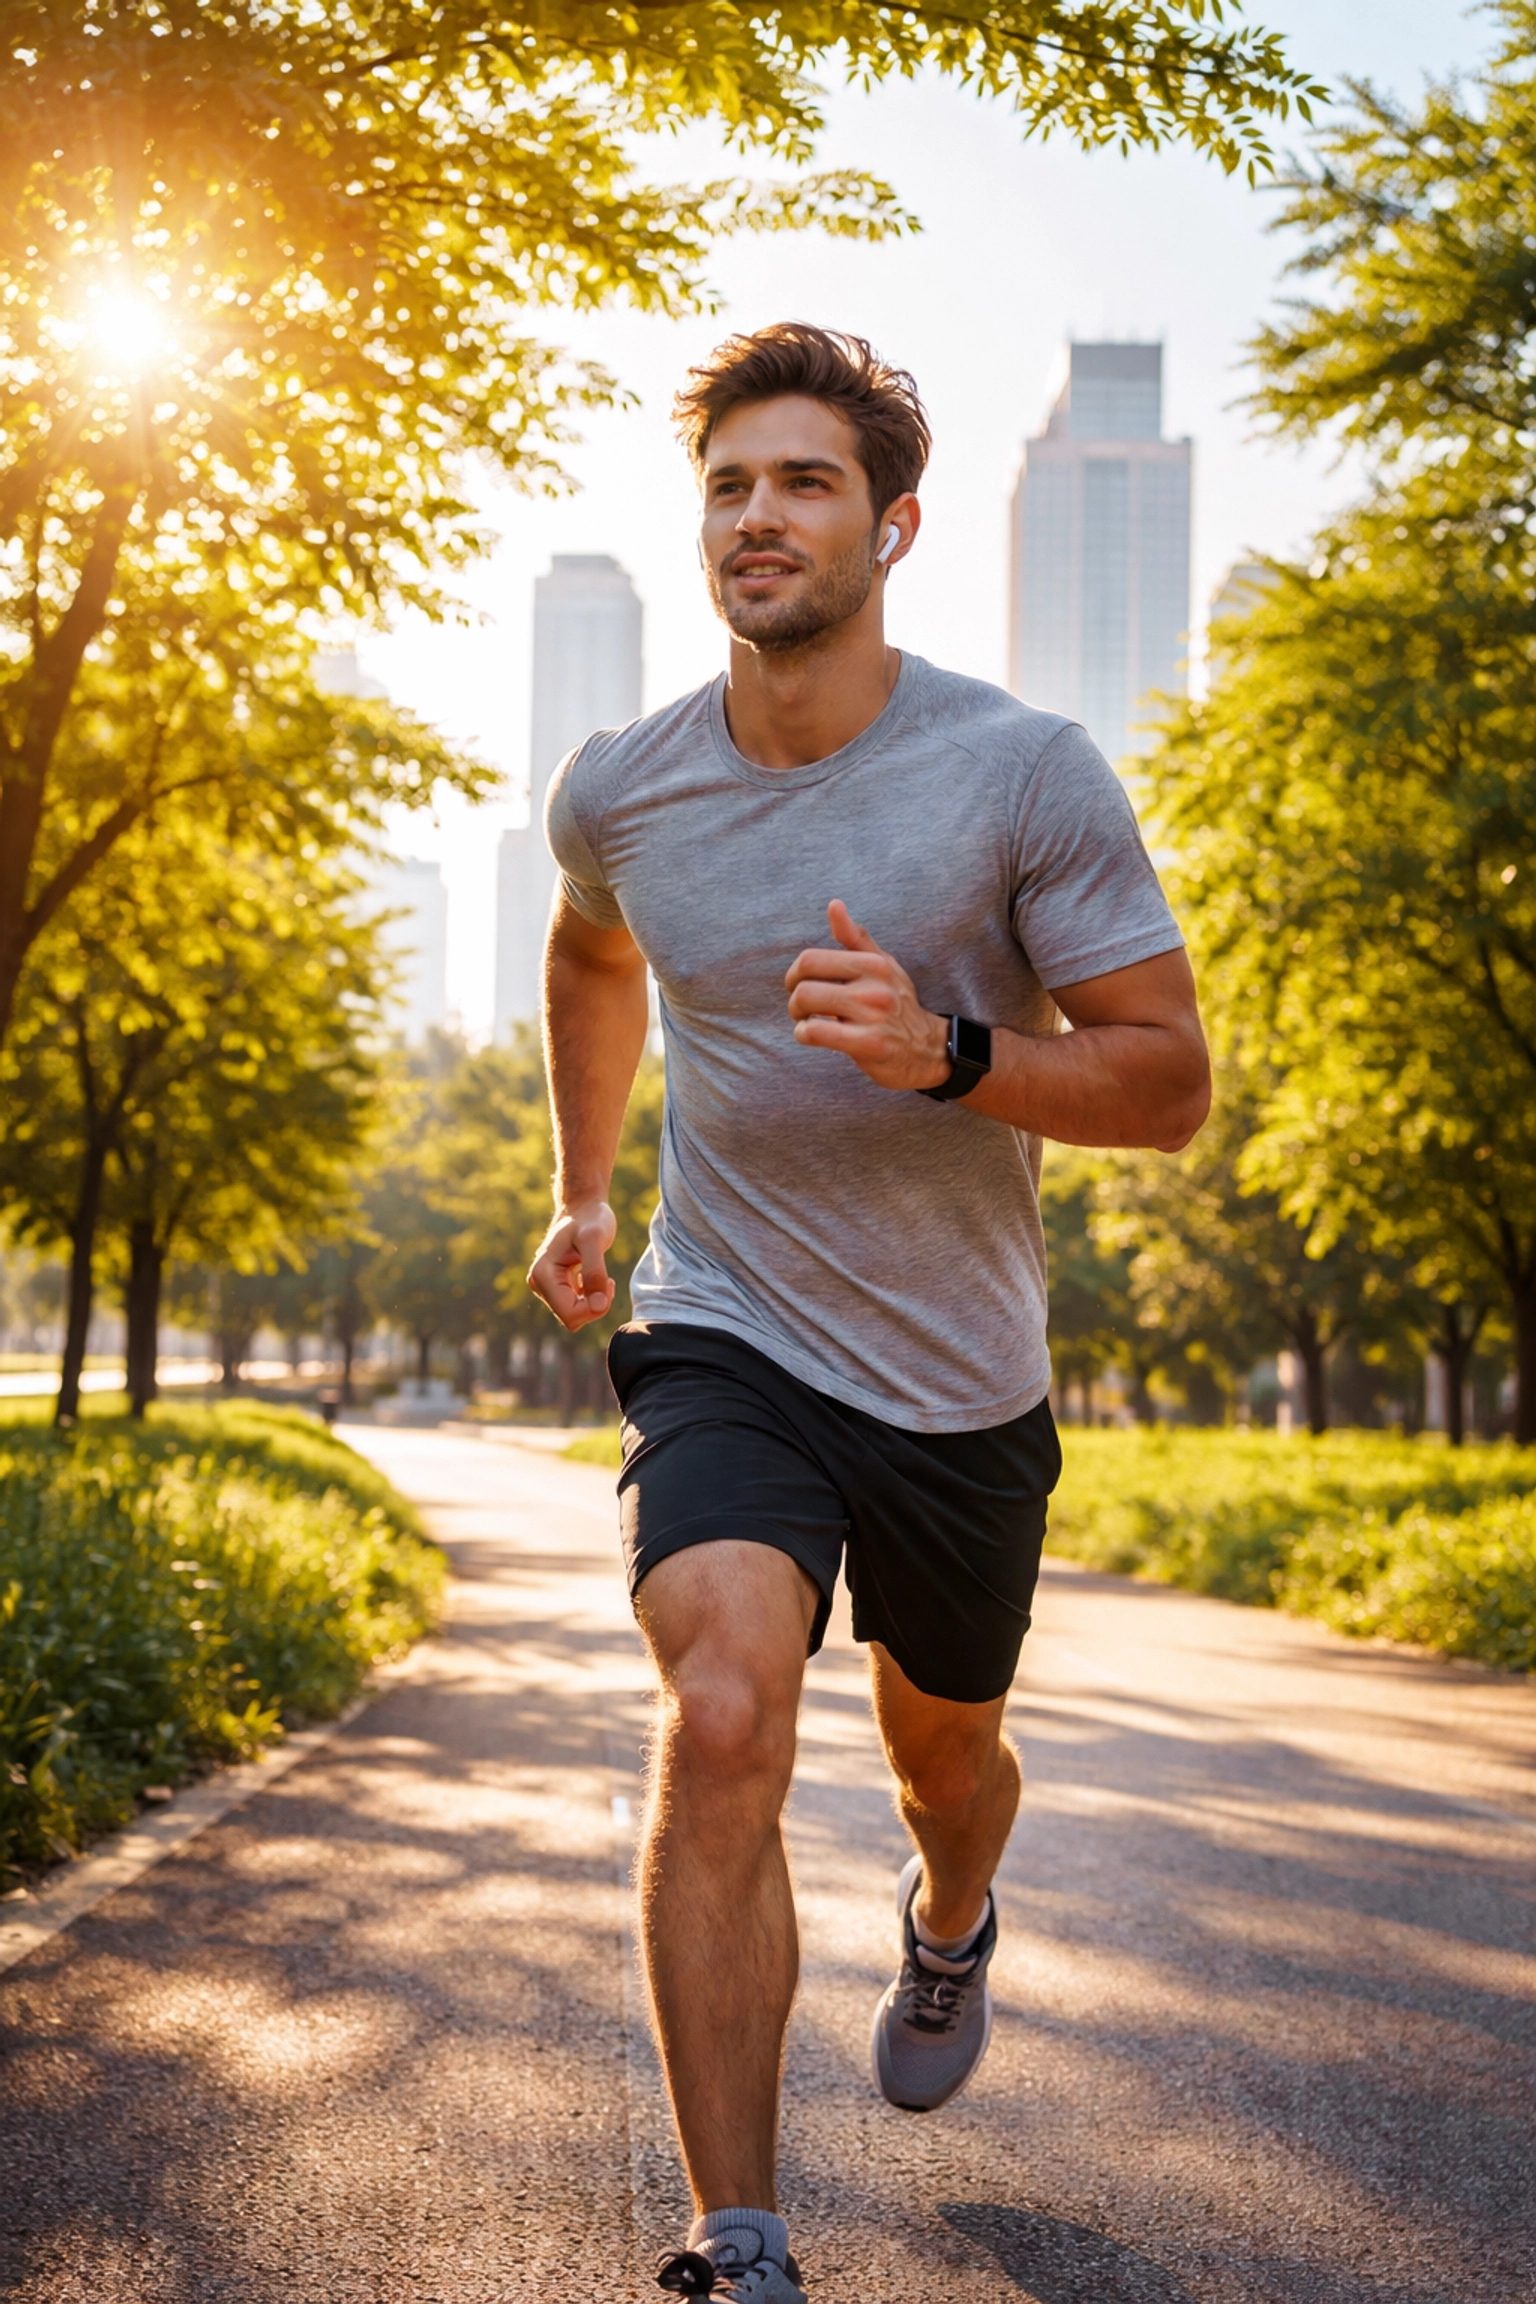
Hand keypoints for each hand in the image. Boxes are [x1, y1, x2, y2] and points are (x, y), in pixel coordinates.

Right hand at [528, 1199, 617, 1331]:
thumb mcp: (595, 1239)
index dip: (594, 1308)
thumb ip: (595, 1272)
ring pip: (575, 1315)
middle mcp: (539, 1283)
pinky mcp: (556, 1287)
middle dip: (594, 1305)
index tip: (609, 1283)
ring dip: (594, 1301)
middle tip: (608, 1280)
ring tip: (603, 1278)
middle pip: (572, 1318)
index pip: (570, 1315)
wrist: (583, 1207)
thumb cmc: (589, 1219)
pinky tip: (597, 1279)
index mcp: (543, 1274)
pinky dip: (591, 1298)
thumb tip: (598, 1306)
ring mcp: (546, 1286)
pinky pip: (576, 1308)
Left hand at [785, 900, 950, 1091]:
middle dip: (794, 999)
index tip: (799, 986)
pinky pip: (816, 1032)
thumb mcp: (882, 964)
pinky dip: (804, 1034)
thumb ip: (855, 937)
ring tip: (807, 1022)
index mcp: (873, 963)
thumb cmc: (896, 1003)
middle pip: (803, 984)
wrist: (926, 1047)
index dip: (794, 974)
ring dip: (798, 1017)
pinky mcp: (868, 1044)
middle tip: (802, 1009)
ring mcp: (873, 1015)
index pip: (810, 959)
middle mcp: (874, 986)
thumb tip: (834, 905)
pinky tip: (812, 1036)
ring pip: (806, 1004)